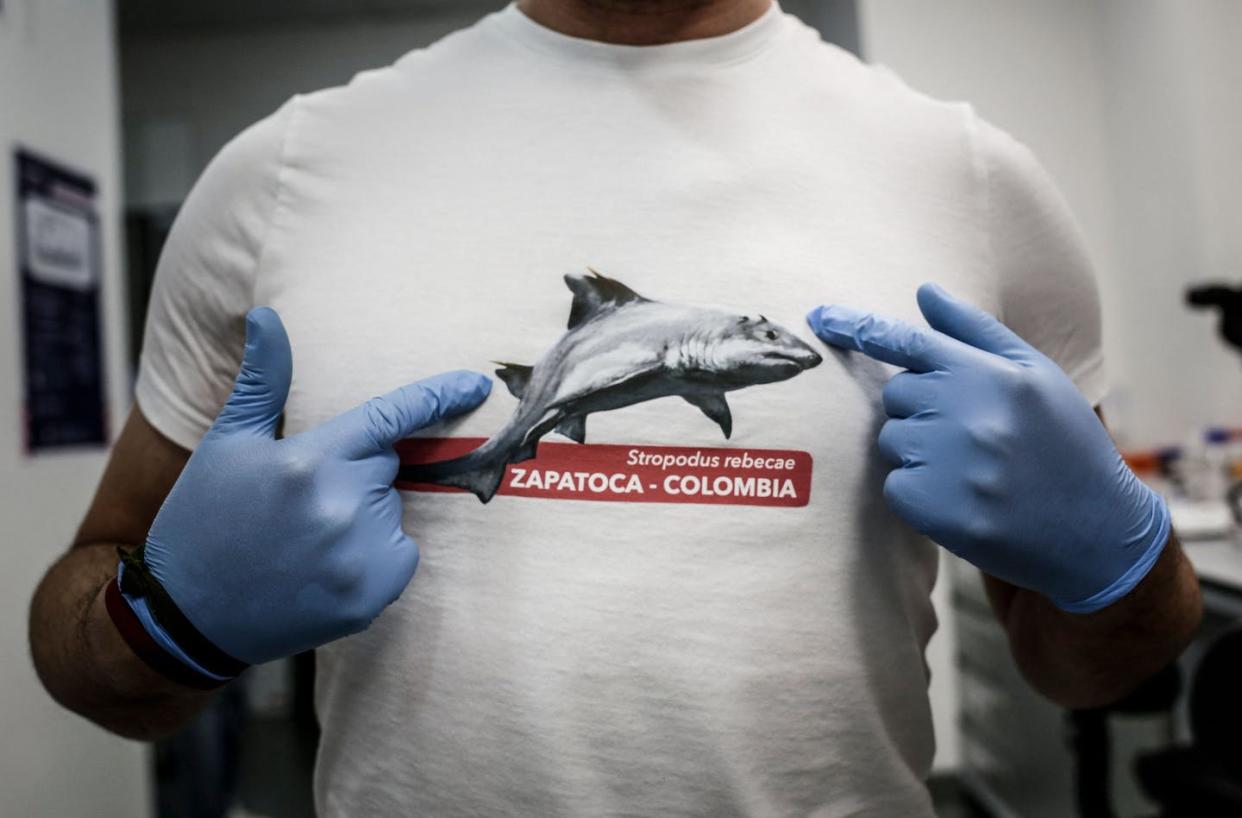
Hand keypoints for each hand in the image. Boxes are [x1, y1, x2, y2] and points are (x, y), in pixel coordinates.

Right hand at [116, 308, 490, 677]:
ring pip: (391, 511)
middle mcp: (340, 506)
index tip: (477, 384)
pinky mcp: (370, 596)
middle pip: (385, 467)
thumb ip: (262, 380)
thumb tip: (267, 315)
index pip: (390, 416)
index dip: (438, 396)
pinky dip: (376, 558)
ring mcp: (358, 556)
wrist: (188, 617)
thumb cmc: (204, 519)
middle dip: (355, 473)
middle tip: (300, 501)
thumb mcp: (226, 444)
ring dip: (363, 516)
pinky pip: (400, 555)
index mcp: (307, 461)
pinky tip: (324, 568)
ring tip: (304, 541)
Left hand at [806, 284, 1168, 612]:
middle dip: (920, 410)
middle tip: (970, 434)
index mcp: (990, 375)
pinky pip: (894, 485)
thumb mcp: (1036, 376)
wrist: (1097, 532)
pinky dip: (918, 492)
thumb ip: (975, 332)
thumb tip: (924, 292)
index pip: (908, 342)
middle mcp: (966, 414)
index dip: (858, 328)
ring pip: (892, 440)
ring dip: (919, 452)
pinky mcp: (935, 509)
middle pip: (895, 395)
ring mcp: (948, 464)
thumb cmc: (1064, 444)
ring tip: (973, 468)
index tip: (818, 318)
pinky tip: (963, 498)